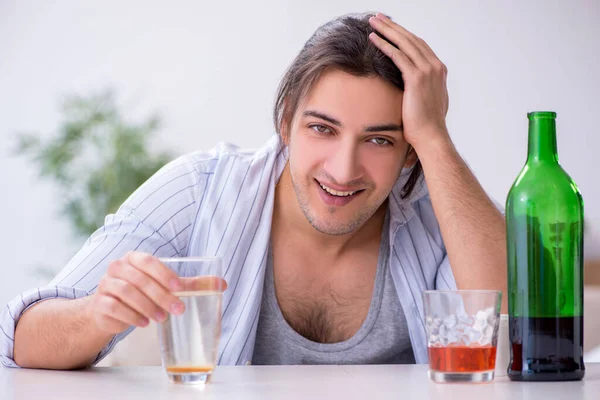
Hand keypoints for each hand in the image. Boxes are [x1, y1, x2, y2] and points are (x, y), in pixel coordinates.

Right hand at [88, 252, 226, 334]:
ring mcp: (106, 284)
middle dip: (160, 295)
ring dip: (146, 306)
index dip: (164, 273)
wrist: (108, 309)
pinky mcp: (100, 303)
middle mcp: (118, 267)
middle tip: (178, 309)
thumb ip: (191, 285)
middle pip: (139, 279)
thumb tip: (222, 284)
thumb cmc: (141, 293)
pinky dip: (130, 316)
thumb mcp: (164, 286)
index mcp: (134, 258)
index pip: (148, 261)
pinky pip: (113, 306)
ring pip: (126, 292)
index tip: (180, 288)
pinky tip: (144, 323)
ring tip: (161, 318)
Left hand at [368, 13, 449, 147]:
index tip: (390, 27)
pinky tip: (374, 39)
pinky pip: (398, 56)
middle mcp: (435, 66)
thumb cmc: (425, 124)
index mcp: (438, 70)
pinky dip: (385, 45)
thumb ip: (423, 89)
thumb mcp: (428, 100)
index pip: (419, 45)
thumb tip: (415, 88)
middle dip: (393, 26)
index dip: (403, 34)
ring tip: (373, 22)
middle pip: (411, 39)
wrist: (431, 136)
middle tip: (378, 17)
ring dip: (387, 30)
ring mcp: (427, 71)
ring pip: (404, 43)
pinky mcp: (416, 78)